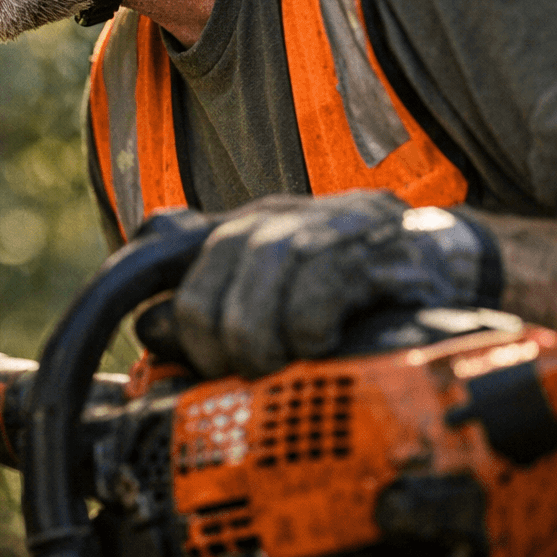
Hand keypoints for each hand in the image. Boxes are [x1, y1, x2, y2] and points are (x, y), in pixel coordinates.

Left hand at [161, 191, 501, 378]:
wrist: (441, 258)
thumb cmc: (347, 283)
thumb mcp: (268, 293)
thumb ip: (208, 305)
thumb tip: (150, 329)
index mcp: (233, 229)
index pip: (157, 254)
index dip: (155, 315)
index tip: (166, 355)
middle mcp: (266, 219)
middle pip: (200, 289)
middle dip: (215, 349)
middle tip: (246, 374)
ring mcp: (314, 227)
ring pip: (252, 293)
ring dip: (260, 347)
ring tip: (282, 367)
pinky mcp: (365, 248)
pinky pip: (312, 299)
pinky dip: (308, 335)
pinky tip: (322, 347)